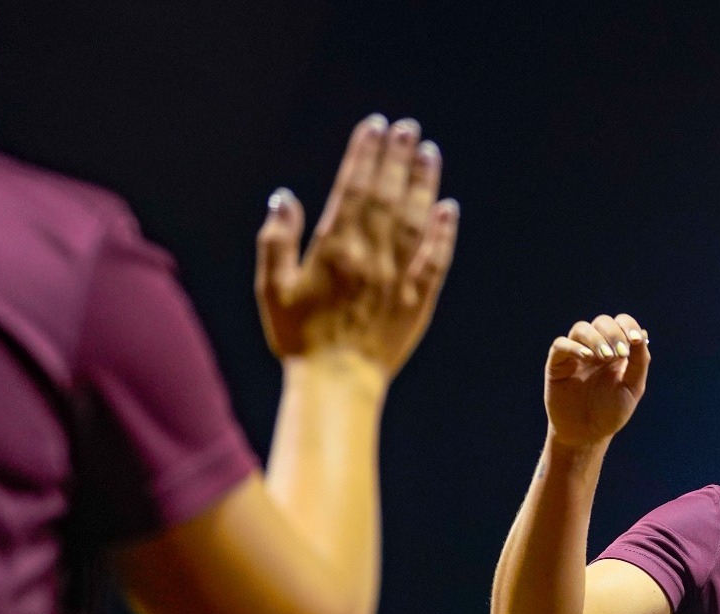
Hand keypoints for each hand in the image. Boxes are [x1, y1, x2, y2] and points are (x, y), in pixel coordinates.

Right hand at [255, 114, 459, 378]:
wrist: (337, 382)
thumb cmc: (298, 336)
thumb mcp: (271, 287)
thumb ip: (277, 240)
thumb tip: (284, 197)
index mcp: (334, 249)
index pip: (353, 189)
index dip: (365, 155)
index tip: (375, 126)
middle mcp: (371, 257)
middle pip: (387, 196)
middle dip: (397, 158)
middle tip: (407, 127)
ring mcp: (399, 278)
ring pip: (414, 220)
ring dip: (423, 184)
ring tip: (428, 152)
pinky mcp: (419, 300)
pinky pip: (435, 260)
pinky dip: (443, 232)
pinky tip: (449, 208)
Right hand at [545, 314, 650, 447]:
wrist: (587, 435)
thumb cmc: (611, 413)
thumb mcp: (632, 388)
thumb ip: (639, 362)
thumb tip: (643, 333)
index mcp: (616, 350)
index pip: (621, 323)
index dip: (629, 325)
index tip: (636, 340)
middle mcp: (596, 348)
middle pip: (602, 322)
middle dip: (613, 333)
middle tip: (620, 354)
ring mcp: (575, 354)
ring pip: (581, 328)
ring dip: (596, 338)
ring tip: (606, 357)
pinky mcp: (557, 364)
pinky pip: (561, 345)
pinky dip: (574, 347)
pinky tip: (587, 357)